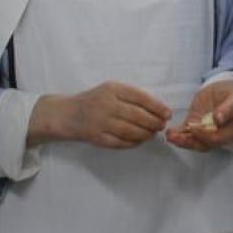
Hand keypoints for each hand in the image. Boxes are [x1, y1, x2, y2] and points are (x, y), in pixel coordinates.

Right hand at [30, 81, 171, 149]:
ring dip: (146, 134)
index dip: (157, 107)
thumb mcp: (110, 90)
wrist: (65, 114)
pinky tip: (139, 140)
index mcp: (112, 89)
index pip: (141, 97)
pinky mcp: (96, 137)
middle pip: (138, 116)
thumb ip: (131, 97)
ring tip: (152, 134)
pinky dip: (133, 143)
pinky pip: (120, 143)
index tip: (167, 114)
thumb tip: (158, 109)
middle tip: (161, 126)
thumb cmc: (94, 100)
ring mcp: (100, 122)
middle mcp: (106, 104)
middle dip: (154, 123)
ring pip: (131, 131)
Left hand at [166, 79, 232, 150]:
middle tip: (176, 136)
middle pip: (203, 144)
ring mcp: (205, 132)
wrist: (224, 92)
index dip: (205, 135)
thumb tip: (219, 119)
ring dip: (181, 141)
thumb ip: (228, 109)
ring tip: (170, 135)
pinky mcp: (195, 127)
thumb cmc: (232, 95)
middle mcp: (218, 135)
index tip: (194, 127)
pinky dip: (177, 135)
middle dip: (189, 141)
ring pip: (193, 142)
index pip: (218, 138)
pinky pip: (186, 134)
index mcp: (230, 130)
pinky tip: (169, 132)